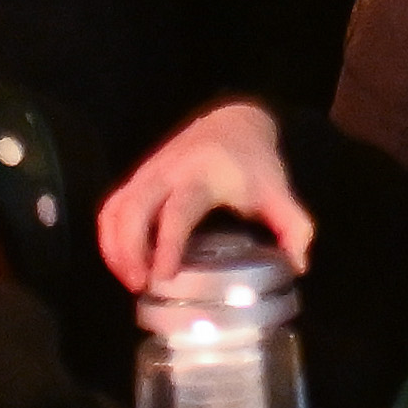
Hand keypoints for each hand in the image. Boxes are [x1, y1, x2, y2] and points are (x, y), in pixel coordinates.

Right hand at [91, 98, 311, 296]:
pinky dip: (109, 236)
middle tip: (141, 286)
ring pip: (115, 209)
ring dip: (115, 247)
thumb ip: (293, 226)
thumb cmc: (255, 162)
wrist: (234, 121)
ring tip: (130, 280)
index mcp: (202, 176)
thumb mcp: (278, 191)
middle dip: (130, 250)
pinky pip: (111, 207)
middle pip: (133, 210)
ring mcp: (147, 173)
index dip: (166, 245)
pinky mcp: (137, 178)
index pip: (177, 213)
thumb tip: (298, 267)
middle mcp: (167, 172)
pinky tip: (122, 263)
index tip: (163, 277)